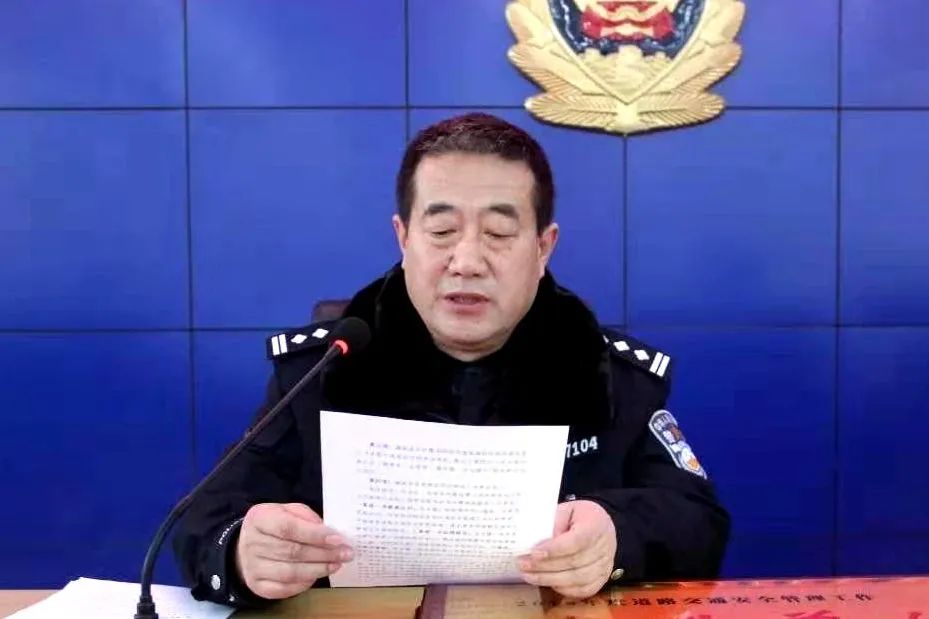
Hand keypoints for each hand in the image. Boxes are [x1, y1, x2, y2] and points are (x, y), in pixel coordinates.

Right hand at [235, 503, 352, 599]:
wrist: (248, 545)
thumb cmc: (274, 524)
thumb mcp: (288, 510)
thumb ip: (306, 516)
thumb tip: (327, 532)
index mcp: (259, 519)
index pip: (289, 528)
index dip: (315, 534)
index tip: (338, 539)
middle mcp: (251, 543)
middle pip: (292, 552)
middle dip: (323, 553)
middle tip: (346, 553)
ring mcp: (252, 567)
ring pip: (290, 572)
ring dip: (318, 569)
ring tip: (337, 564)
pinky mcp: (257, 585)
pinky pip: (284, 588)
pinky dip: (304, 583)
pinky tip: (318, 575)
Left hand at [517, 500, 616, 598]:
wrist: (601, 525)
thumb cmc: (579, 517)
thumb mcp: (566, 509)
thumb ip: (554, 522)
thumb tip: (536, 541)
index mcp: (596, 524)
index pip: (576, 541)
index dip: (554, 549)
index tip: (534, 553)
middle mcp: (605, 547)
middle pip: (574, 562)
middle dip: (545, 566)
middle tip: (523, 564)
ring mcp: (605, 565)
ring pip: (577, 579)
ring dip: (549, 579)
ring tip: (528, 575)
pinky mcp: (601, 579)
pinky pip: (582, 590)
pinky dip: (563, 589)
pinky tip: (546, 582)